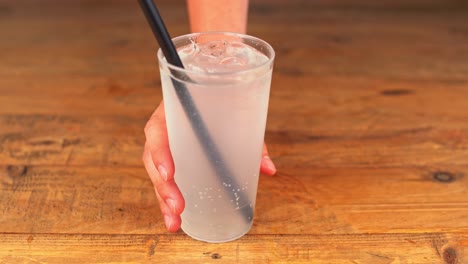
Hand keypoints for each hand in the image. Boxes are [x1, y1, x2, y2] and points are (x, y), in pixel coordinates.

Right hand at [142, 100, 276, 231]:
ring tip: (174, 223)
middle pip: (153, 157)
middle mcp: (166, 126)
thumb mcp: (241, 109)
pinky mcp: (175, 154)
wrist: (218, 80)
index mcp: (174, 109)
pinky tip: (176, 216)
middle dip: (163, 186)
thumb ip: (253, 138)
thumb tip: (268, 169)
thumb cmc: (224, 94)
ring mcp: (168, 142)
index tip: (170, 174)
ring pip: (156, 171)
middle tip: (178, 209)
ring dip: (163, 198)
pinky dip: (170, 195)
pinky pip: (166, 175)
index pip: (158, 129)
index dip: (160, 152)